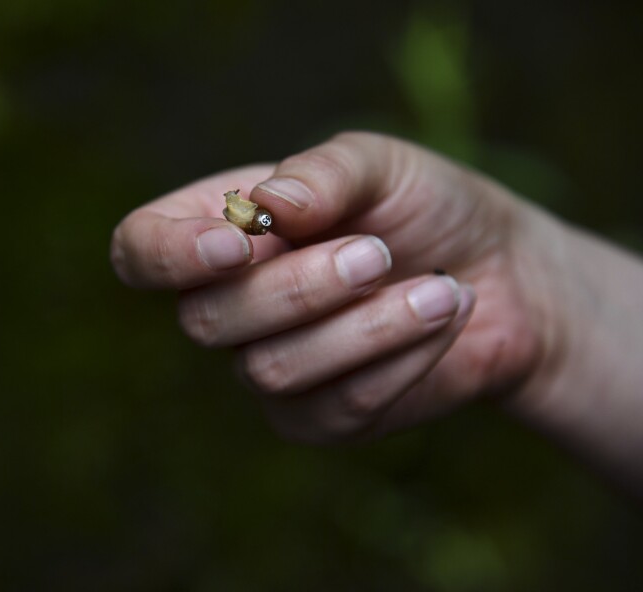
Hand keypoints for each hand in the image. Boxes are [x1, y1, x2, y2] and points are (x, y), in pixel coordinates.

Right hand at [110, 132, 547, 441]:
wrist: (501, 272)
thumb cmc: (425, 207)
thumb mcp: (381, 165)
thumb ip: (323, 173)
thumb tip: (265, 205)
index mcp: (219, 229)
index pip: (141, 251)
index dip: (169, 255)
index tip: (237, 241)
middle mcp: (228, 304)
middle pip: (204, 320)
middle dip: (298, 288)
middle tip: (377, 252)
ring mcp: (266, 367)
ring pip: (271, 370)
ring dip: (364, 327)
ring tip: (438, 289)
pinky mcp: (317, 418)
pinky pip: (337, 409)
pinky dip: (400, 360)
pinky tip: (442, 318)